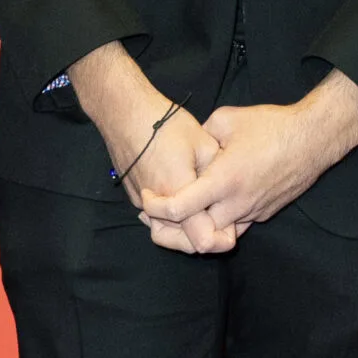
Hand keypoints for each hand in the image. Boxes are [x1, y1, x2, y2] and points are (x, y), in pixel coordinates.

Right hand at [67, 40, 225, 253]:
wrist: (125, 113)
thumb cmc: (166, 125)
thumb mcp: (204, 144)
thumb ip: (218, 174)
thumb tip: (230, 191)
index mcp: (179, 193)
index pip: (203, 239)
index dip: (222, 239)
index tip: (232, 228)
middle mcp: (158, 205)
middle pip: (184, 244)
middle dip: (204, 240)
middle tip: (221, 224)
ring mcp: (142, 203)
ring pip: (166, 233)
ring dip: (185, 232)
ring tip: (201, 214)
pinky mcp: (133, 197)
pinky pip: (154, 219)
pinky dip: (170, 218)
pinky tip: (181, 199)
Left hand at [141, 72, 357, 243]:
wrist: (314, 138)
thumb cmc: (271, 126)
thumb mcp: (226, 119)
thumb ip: (201, 137)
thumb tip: (186, 148)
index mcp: (223, 180)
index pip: (180, 208)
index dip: (156, 208)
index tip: (147, 197)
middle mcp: (237, 203)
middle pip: (194, 233)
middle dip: (172, 227)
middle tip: (156, 213)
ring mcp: (253, 212)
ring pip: (216, 234)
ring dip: (197, 227)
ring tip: (181, 211)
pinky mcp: (264, 214)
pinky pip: (235, 226)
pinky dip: (218, 221)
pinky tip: (209, 205)